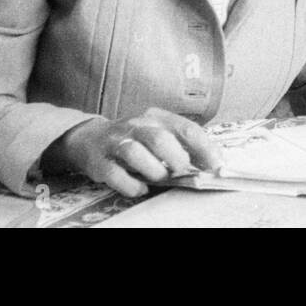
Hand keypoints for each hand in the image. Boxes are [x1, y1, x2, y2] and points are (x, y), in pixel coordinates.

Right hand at [42, 107, 223, 197]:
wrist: (90, 138)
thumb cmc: (135, 138)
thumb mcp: (159, 131)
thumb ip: (183, 143)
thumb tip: (213, 160)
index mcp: (157, 117)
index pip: (186, 129)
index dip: (203, 148)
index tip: (215, 164)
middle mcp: (136, 126)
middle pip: (160, 139)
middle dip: (176, 159)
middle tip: (181, 170)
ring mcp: (116, 143)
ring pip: (135, 153)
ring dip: (154, 170)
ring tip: (160, 177)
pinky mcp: (99, 162)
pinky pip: (116, 175)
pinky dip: (132, 185)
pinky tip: (141, 188)